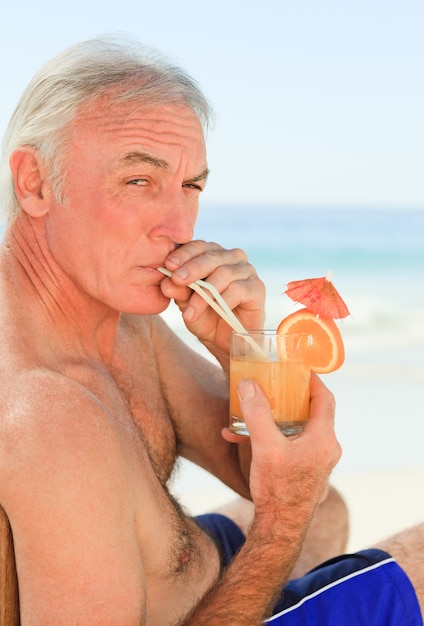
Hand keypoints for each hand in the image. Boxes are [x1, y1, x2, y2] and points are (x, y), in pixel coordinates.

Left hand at [159, 240, 264, 353]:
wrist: (225, 342)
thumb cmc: (205, 317)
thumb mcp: (186, 304)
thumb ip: (178, 291)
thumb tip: (165, 282)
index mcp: (212, 255)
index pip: (198, 246)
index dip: (183, 254)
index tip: (168, 265)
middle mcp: (231, 258)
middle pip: (211, 256)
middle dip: (192, 268)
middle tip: (176, 280)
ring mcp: (246, 271)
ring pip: (224, 273)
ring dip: (204, 294)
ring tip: (189, 312)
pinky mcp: (257, 288)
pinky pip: (239, 289)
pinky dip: (223, 301)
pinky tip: (214, 311)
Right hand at [222, 374, 341, 539]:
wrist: (280, 528)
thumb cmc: (278, 489)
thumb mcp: (265, 446)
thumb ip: (256, 413)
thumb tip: (248, 384)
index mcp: (323, 438)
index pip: (325, 399)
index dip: (312, 381)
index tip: (297, 369)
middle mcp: (325, 449)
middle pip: (310, 412)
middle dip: (287, 398)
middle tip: (271, 385)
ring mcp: (316, 462)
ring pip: (297, 429)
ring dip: (273, 419)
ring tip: (248, 412)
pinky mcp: (305, 472)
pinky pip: (290, 445)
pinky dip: (270, 438)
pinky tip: (241, 438)